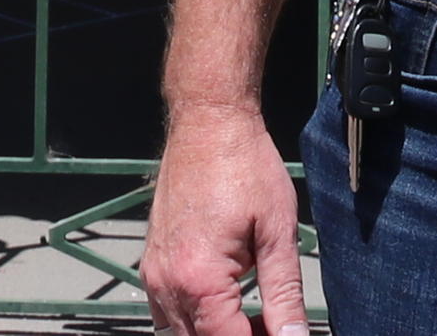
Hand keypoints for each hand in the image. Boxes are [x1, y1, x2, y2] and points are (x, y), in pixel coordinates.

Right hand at [142, 108, 306, 335]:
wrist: (208, 121)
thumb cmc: (245, 166)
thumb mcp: (277, 232)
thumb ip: (285, 295)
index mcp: (199, 279)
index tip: (284, 335)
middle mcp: (167, 283)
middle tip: (275, 327)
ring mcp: (153, 275)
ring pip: (180, 335)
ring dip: (216, 334)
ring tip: (255, 320)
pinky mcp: (151, 264)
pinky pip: (166, 314)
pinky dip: (194, 322)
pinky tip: (227, 305)